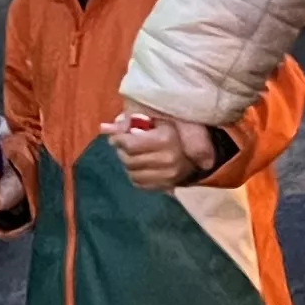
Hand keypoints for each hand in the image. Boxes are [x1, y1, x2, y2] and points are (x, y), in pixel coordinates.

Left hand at [103, 110, 223, 190]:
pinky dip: (134, 174)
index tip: (115, 137)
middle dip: (121, 151)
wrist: (198, 153)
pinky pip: (139, 183)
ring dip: (127, 163)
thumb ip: (132, 121)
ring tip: (130, 155)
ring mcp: (168, 175)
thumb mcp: (158, 118)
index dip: (118, 140)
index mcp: (166, 138)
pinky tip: (138, 166)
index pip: (131, 144)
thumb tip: (106, 127)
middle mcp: (168, 158)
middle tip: (121, 145)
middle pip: (129, 160)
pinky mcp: (166, 186)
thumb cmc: (175, 130)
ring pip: (132, 173)